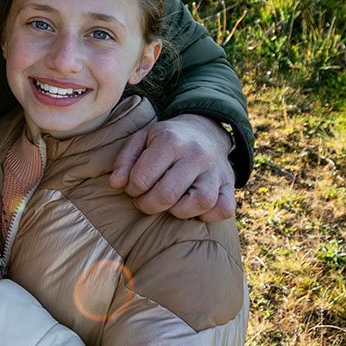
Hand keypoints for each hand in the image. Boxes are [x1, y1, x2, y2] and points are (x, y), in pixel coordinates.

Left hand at [109, 113, 235, 221]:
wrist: (204, 129)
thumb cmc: (166, 139)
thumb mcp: (141, 139)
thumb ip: (125, 160)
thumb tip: (116, 184)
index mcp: (170, 141)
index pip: (142, 178)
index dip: (132, 189)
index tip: (133, 188)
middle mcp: (196, 155)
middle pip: (168, 194)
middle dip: (148, 204)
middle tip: (145, 200)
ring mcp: (216, 170)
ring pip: (201, 202)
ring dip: (179, 211)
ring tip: (170, 204)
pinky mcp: (230, 184)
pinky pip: (225, 209)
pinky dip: (209, 215)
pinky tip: (193, 208)